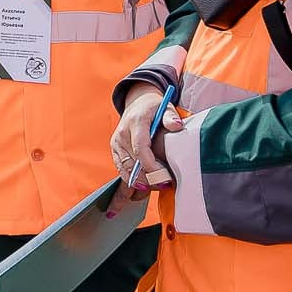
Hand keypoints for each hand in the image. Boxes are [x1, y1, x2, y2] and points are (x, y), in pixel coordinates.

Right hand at [107, 87, 182, 216]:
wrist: (137, 103)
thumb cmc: (154, 107)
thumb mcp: (165, 107)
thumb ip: (171, 117)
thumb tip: (176, 125)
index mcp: (135, 123)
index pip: (140, 148)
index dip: (151, 166)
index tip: (163, 178)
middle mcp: (122, 134)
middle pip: (131, 163)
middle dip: (147, 179)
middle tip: (163, 186)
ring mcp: (116, 143)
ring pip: (124, 170)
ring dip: (139, 182)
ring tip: (154, 188)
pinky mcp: (115, 151)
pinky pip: (121, 170)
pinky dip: (132, 180)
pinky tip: (143, 188)